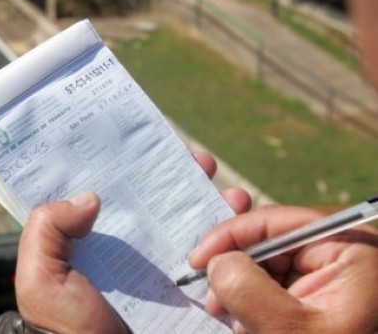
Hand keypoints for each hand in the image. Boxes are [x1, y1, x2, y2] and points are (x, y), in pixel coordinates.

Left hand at [15, 152, 251, 332]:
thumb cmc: (67, 328)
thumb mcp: (41, 279)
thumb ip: (46, 230)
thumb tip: (90, 198)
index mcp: (90, 244)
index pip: (109, 195)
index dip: (127, 166)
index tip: (149, 141)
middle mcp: (126, 253)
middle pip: (154, 203)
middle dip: (180, 176)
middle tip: (201, 161)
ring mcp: (158, 271)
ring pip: (187, 224)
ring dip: (211, 201)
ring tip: (229, 191)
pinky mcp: (185, 292)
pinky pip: (211, 258)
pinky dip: (231, 237)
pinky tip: (240, 218)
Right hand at [189, 205, 377, 333]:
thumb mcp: (288, 331)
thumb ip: (247, 288)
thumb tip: (217, 261)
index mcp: (350, 250)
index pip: (278, 222)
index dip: (230, 235)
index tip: (197, 259)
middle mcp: (341, 257)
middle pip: (269, 244)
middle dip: (235, 269)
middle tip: (213, 298)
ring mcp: (331, 280)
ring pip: (266, 268)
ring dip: (241, 293)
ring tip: (233, 320)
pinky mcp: (317, 302)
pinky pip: (274, 290)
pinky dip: (253, 307)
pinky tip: (248, 326)